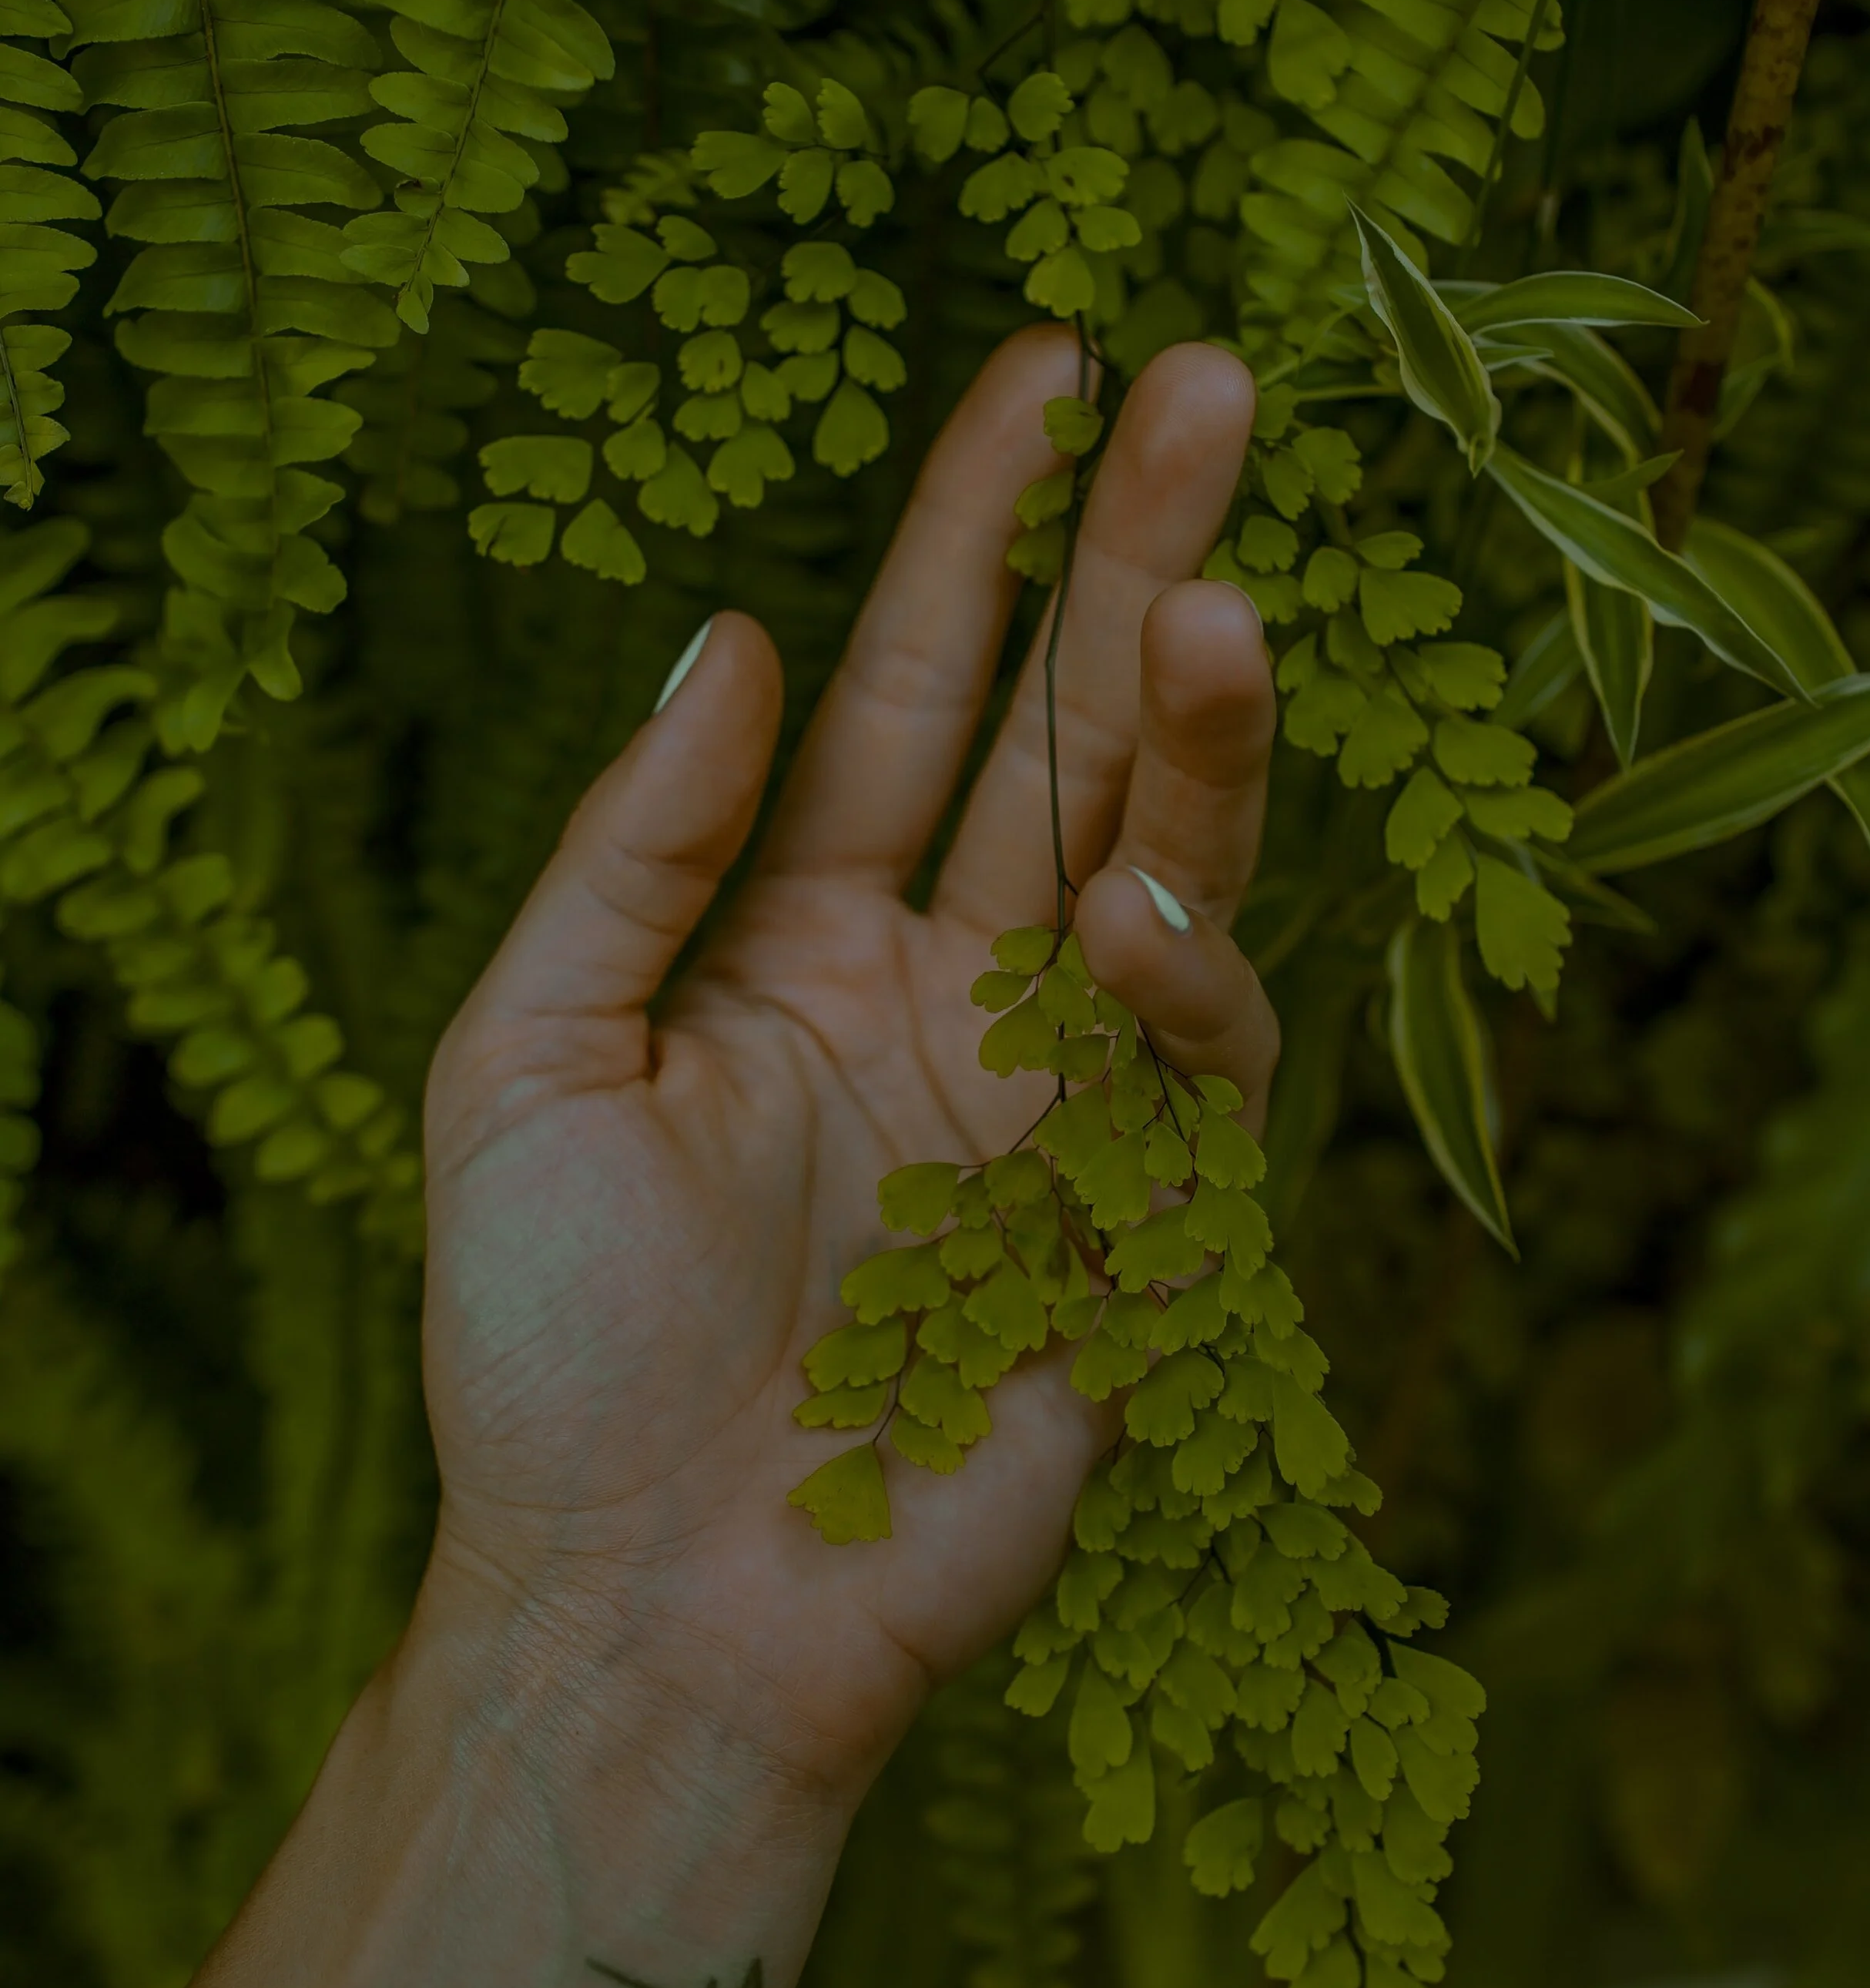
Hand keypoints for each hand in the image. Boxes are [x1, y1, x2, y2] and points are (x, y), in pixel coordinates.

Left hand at [419, 331, 1280, 1814]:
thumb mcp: (526, 1057)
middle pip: (1070, 733)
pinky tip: (1132, 925)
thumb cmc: (551, 1354)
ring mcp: (1055, 1097)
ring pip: (1165, 864)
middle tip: (1208, 381)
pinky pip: (1195, 1069)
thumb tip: (734, 635)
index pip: (918, 688)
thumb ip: (638, 846)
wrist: (644, 1619)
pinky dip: (1182, 985)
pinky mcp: (1141, 1224)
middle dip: (1138, 560)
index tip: (1042, 368)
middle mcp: (948, 985)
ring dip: (1198, 732)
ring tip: (1224, 595)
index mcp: (804, 931)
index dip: (978, 529)